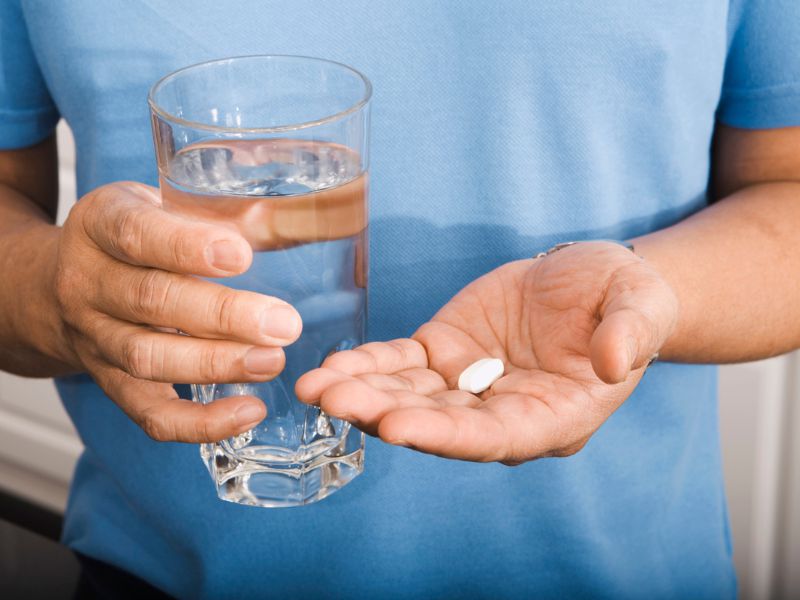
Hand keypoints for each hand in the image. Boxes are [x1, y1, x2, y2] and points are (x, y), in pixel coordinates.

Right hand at [50, 182, 301, 441]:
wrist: (53, 285)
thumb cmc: (134, 237)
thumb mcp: (162, 203)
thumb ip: (224, 211)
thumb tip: (304, 216)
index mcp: (100, 223)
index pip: (136, 234)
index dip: (187, 246)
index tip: (242, 255)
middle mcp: (88, 282)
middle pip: (151, 301)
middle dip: (223, 315)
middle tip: (283, 323)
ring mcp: (94, 338)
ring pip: (148, 358)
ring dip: (216, 364)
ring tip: (273, 361)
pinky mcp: (110, 383)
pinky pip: (149, 413)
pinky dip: (199, 422)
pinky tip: (249, 411)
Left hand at [296, 242, 677, 463]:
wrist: (590, 277)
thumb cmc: (624, 295)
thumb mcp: (639, 302)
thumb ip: (631, 332)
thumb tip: (616, 363)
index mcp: (553, 414)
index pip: (495, 436)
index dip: (446, 435)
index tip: (396, 427)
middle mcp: (503, 410)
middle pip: (439, 423)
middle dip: (384, 414)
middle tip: (334, 403)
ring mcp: (468, 384)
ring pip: (410, 396)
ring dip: (362, 393)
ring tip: (314, 387)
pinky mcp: (443, 352)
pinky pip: (400, 364)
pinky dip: (367, 365)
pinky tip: (332, 368)